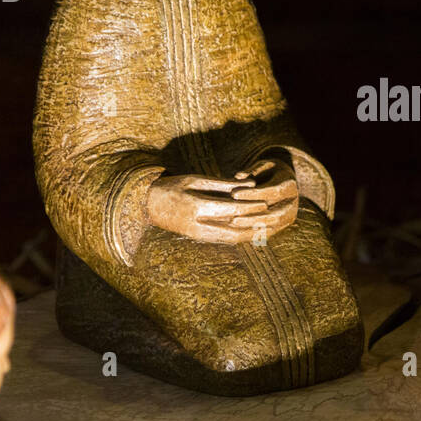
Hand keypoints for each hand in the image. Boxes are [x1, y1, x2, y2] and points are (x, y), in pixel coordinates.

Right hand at [147, 160, 298, 243]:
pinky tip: (253, 232)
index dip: (250, 207)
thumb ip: (222, 183)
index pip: (230, 210)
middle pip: (234, 230)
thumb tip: (250, 184)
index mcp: (196, 208)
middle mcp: (197, 226)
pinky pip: (223, 240)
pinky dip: (240, 236)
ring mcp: (197, 236)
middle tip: (274, 220)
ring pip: (230, 239)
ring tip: (269, 229)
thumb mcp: (194, 180)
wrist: (147, 205)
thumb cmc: (171, 187)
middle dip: (255, 226)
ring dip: (251, 236)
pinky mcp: (198, 239)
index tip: (267, 202)